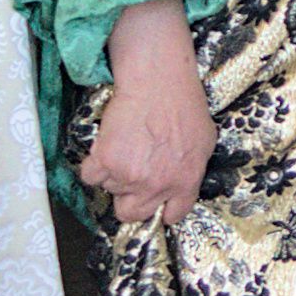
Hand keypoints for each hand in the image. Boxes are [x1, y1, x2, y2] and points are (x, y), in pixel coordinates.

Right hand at [83, 2, 211, 226]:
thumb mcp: (205, 141)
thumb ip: (192, 168)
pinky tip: (106, 145)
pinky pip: (90, 176)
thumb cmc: (184, 104)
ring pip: (110, 189)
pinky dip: (93, 164)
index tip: (154, 202)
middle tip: (130, 176)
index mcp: (186, 182)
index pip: (173, 214)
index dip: (161, 209)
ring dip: (113, 173)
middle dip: (128, 199)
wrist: (157, 81)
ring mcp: (130, 176)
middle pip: (132, 213)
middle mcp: (157, 185)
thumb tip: (181, 180)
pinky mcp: (106, 161)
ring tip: (124, 145)